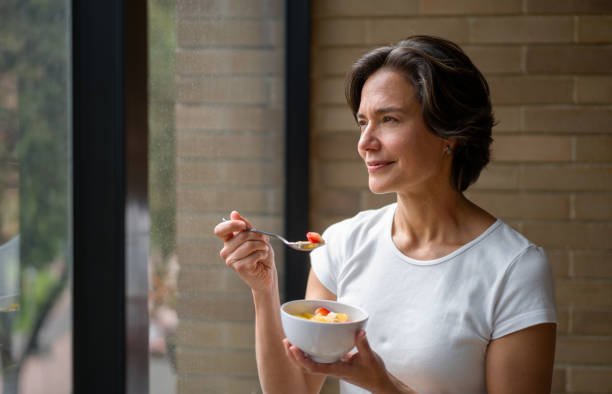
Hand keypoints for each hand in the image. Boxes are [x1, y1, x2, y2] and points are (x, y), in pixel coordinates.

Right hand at [213, 210, 275, 292]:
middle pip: (241, 235)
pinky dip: (262, 254)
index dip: (231, 225)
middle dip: (258, 236)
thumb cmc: (261, 254)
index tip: (243, 226)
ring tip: (263, 251)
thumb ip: (245, 226)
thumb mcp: (256, 236)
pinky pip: (254, 255)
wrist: (268, 273)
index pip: (220, 230)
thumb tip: (234, 213)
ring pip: (249, 245)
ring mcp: (230, 260)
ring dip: (262, 246)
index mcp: (228, 241)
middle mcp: (226, 251)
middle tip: (264, 241)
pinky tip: (261, 259)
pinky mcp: (239, 268)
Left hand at [283, 330, 414, 392]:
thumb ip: (363, 344)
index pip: (315, 368)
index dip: (302, 359)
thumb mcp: (370, 358)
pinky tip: (306, 342)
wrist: (378, 382)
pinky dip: (309, 352)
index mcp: (337, 370)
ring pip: (310, 364)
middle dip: (294, 356)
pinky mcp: (335, 363)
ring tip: (290, 341)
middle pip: (306, 366)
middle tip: (286, 341)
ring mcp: (332, 367)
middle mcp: (332, 369)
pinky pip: (318, 359)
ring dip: (298, 354)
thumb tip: (359, 331)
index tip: (293, 349)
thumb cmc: (374, 373)